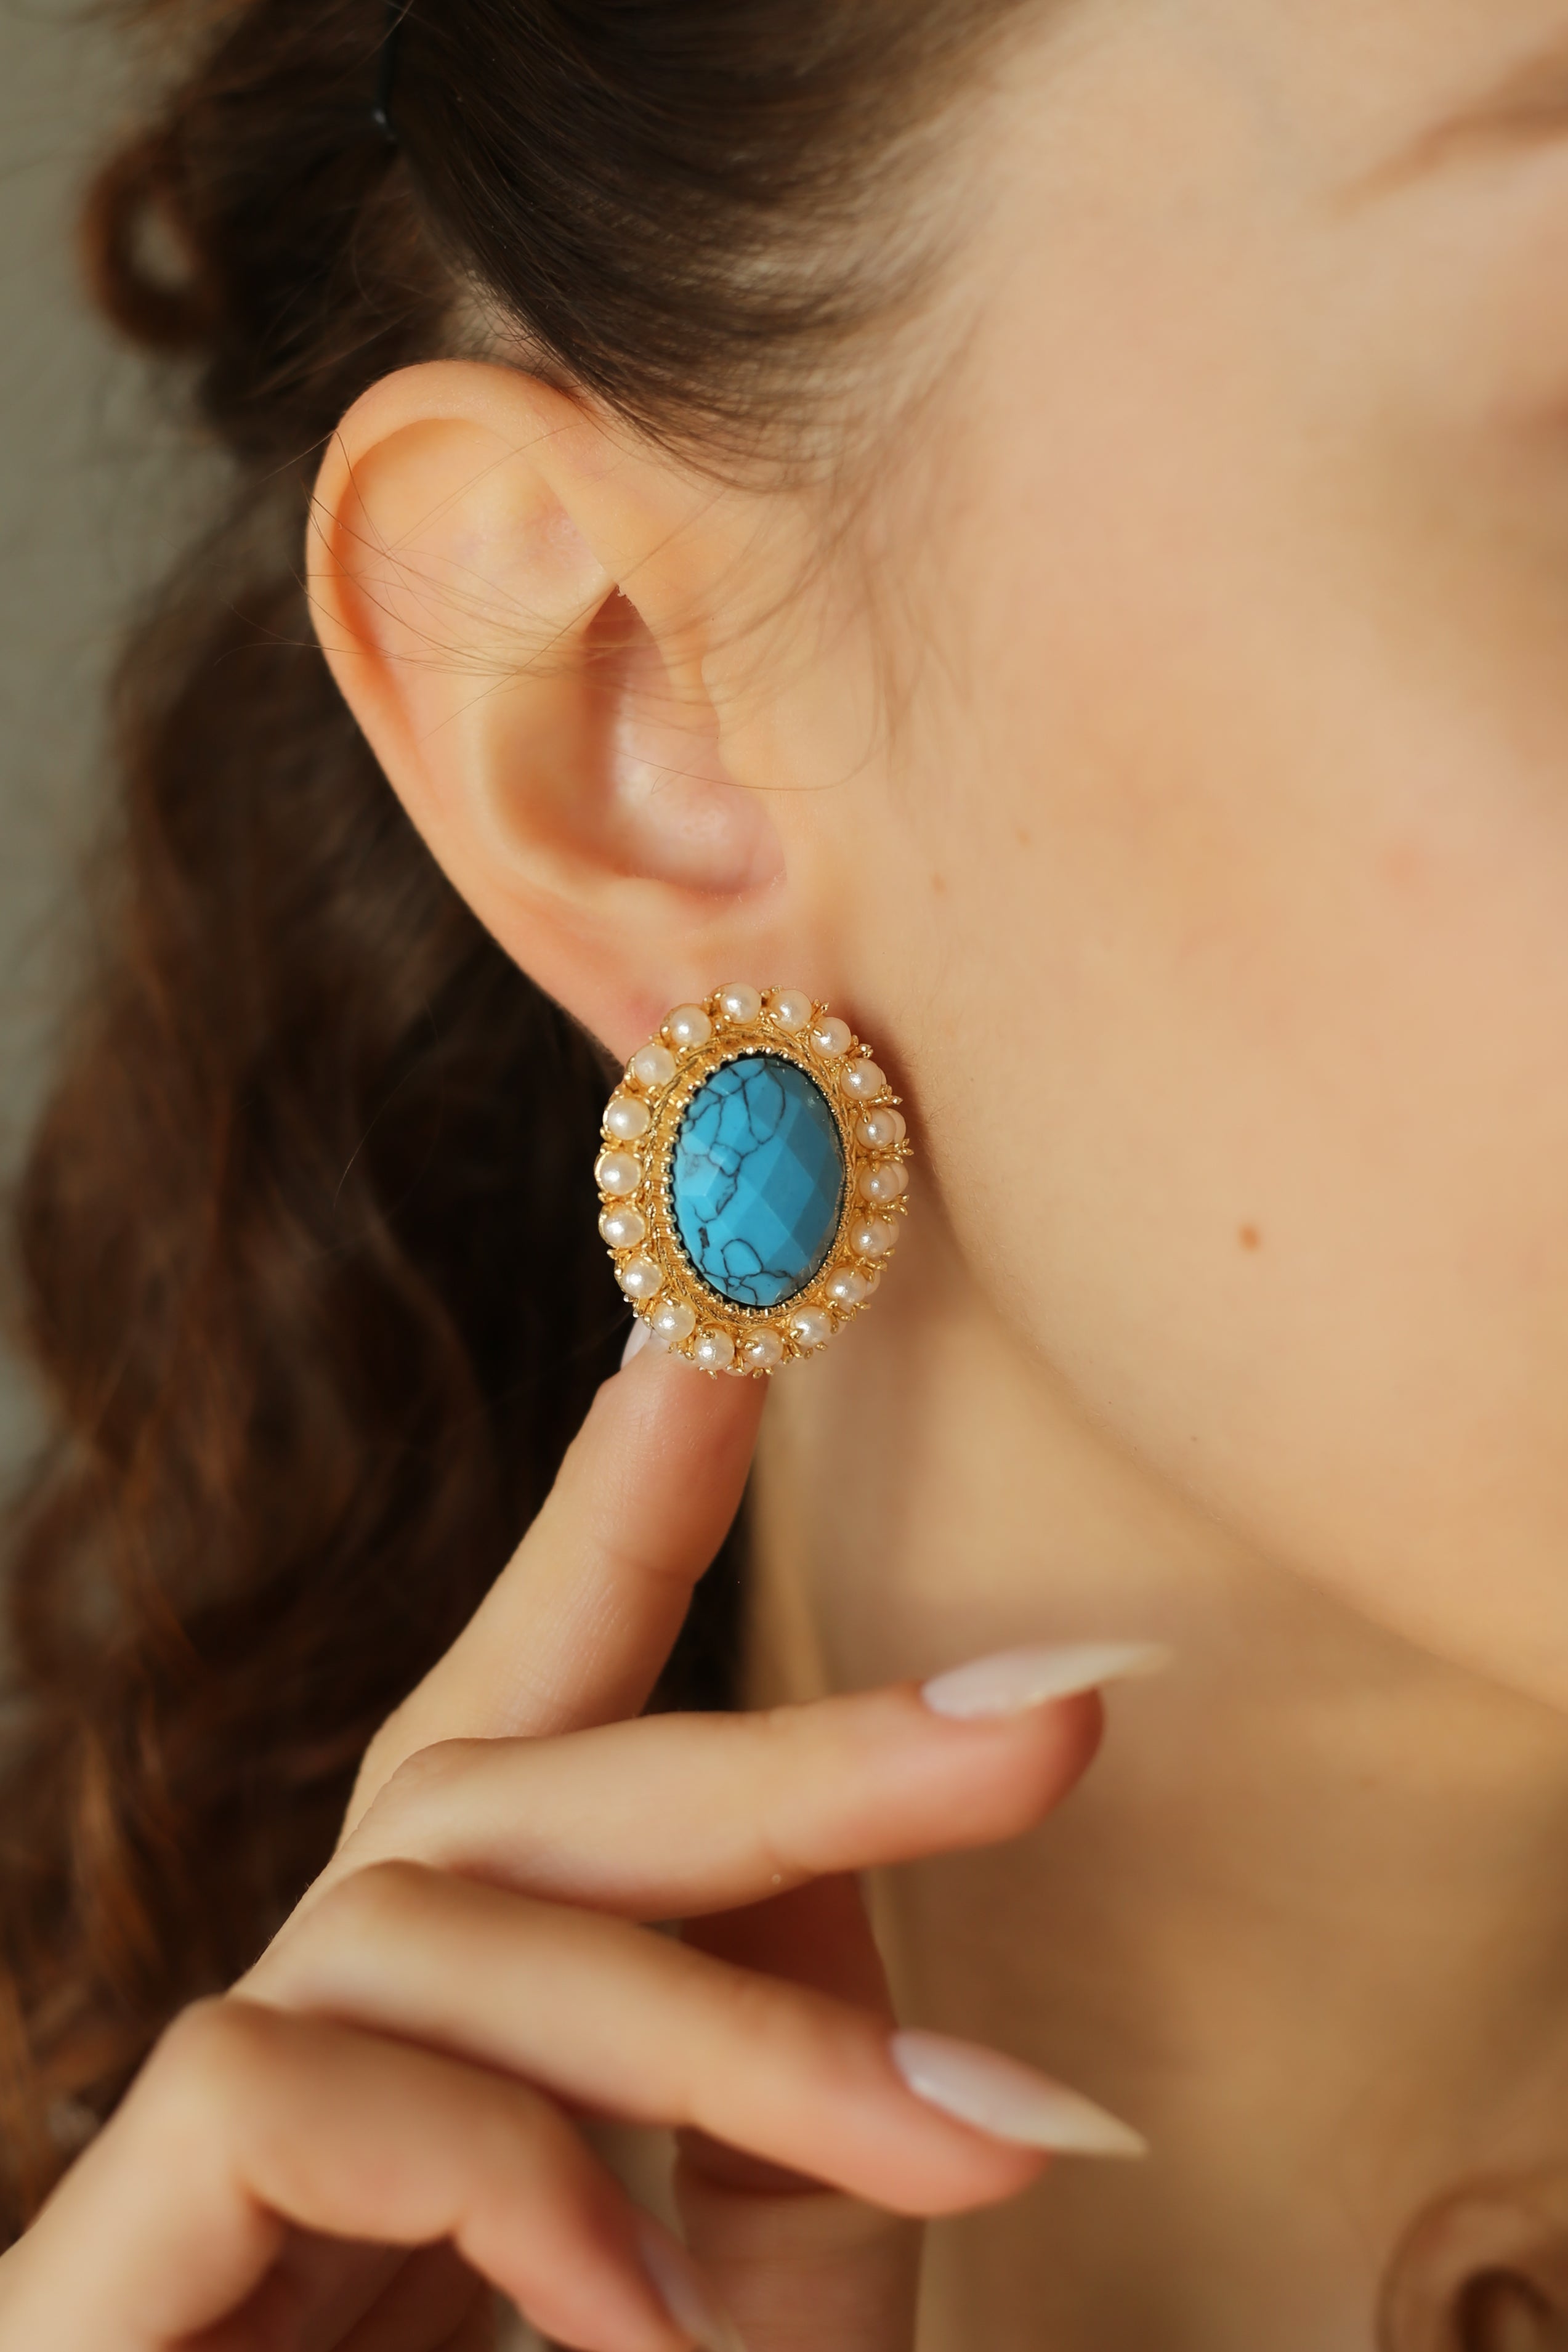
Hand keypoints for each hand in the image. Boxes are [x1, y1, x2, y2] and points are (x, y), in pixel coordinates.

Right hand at [0, 1339, 1146, 2351]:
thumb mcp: (728, 2297)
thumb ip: (788, 2111)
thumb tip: (878, 1888)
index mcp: (476, 2000)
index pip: (549, 1693)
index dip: (628, 1491)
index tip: (732, 1318)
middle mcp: (340, 1996)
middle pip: (544, 1780)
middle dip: (803, 1740)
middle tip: (1059, 1719)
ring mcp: (219, 2098)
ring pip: (459, 1915)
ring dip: (729, 2031)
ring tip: (968, 2152)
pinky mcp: (128, 2211)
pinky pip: (298, 2080)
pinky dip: (505, 2169)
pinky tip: (628, 2312)